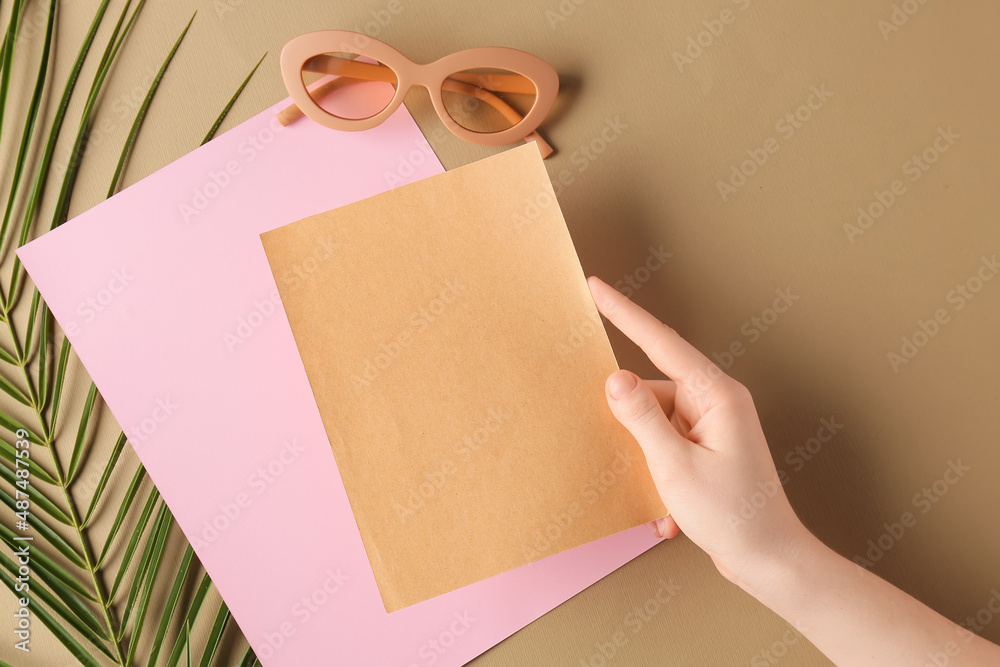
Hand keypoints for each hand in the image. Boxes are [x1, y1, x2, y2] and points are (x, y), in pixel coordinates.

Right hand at [588, 277, 807, 590]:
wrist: (770, 559)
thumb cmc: (731, 514)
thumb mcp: (675, 466)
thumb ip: (642, 418)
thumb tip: (614, 376)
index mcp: (717, 395)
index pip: (661, 343)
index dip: (625, 313)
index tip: (596, 287)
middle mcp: (716, 402)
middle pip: (653, 389)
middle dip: (633, 421)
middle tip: (637, 453)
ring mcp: (713, 424)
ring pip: (656, 419)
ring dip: (648, 457)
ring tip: (664, 495)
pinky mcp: (706, 445)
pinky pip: (667, 442)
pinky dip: (659, 471)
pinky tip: (671, 508)